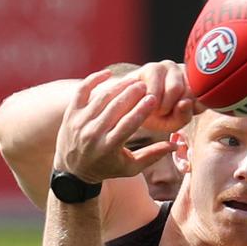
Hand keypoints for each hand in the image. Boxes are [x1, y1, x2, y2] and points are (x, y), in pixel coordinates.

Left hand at [53, 67, 190, 183]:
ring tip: (133, 80)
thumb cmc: (107, 168)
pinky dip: (94, 79)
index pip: (128, 124)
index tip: (154, 99)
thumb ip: (152, 156)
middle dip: (132, 94)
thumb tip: (175, 146)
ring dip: (119, 87)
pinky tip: (109, 74)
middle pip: (115, 108)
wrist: (73, 171)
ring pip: (102, 98)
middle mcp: (93, 134)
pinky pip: (82, 90)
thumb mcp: (130, 168)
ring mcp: (80, 122)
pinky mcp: (71, 113)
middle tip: (145, 85)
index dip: (142, 110)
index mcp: (108, 148)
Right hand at [123, 60, 202, 134]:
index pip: (204, 97)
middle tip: (163, 113)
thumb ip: (184, 116)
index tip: (182, 113)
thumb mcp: (173, 123)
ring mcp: (169, 66)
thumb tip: (185, 102)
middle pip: (190, 93)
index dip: (192, 109)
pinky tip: (144, 102)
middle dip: (175, 109)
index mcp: (196, 86)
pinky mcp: (151, 67)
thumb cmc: (155, 116)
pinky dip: (150, 103)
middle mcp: (185, 72)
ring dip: (163, 107)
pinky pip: (157, 89)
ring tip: (154, 108)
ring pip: (175, 89)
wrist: (128, 107)